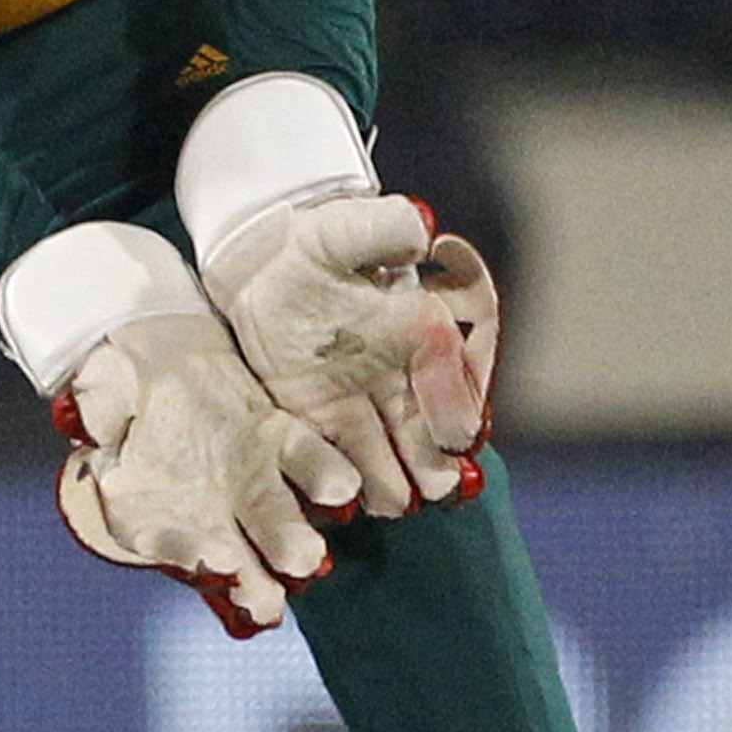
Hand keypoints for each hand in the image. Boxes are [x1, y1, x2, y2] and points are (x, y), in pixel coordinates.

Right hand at [50, 310, 358, 637]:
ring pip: (276, 526)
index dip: (188, 555)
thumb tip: (89, 425)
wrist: (168, 356)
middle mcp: (205, 514)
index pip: (166, 544)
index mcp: (148, 510)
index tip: (212, 563)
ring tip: (310, 555)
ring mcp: (249, 485)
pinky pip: (308, 466)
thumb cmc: (122, 383)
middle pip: (234, 560)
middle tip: (268, 596)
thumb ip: (96, 410)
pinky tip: (344, 489)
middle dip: (253, 583)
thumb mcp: (100, 390)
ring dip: (294, 545)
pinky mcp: (284, 444)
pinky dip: (325, 480)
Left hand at [181, 73, 501, 520]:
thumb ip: (388, 228)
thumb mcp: (350, 226)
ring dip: (391, 475)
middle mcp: (396, 370)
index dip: (456, 399)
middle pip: (420, 420)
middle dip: (431, 455)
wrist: (269, 261)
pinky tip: (347, 500)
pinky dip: (340, 473)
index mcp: (417, 325)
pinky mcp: (315, 415)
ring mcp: (357, 397)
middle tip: (440, 487)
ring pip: (380, 444)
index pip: (446, 367)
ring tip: (397, 504)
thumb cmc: (319, 239)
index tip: (462, 432)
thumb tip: (422, 232)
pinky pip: (331, 448)